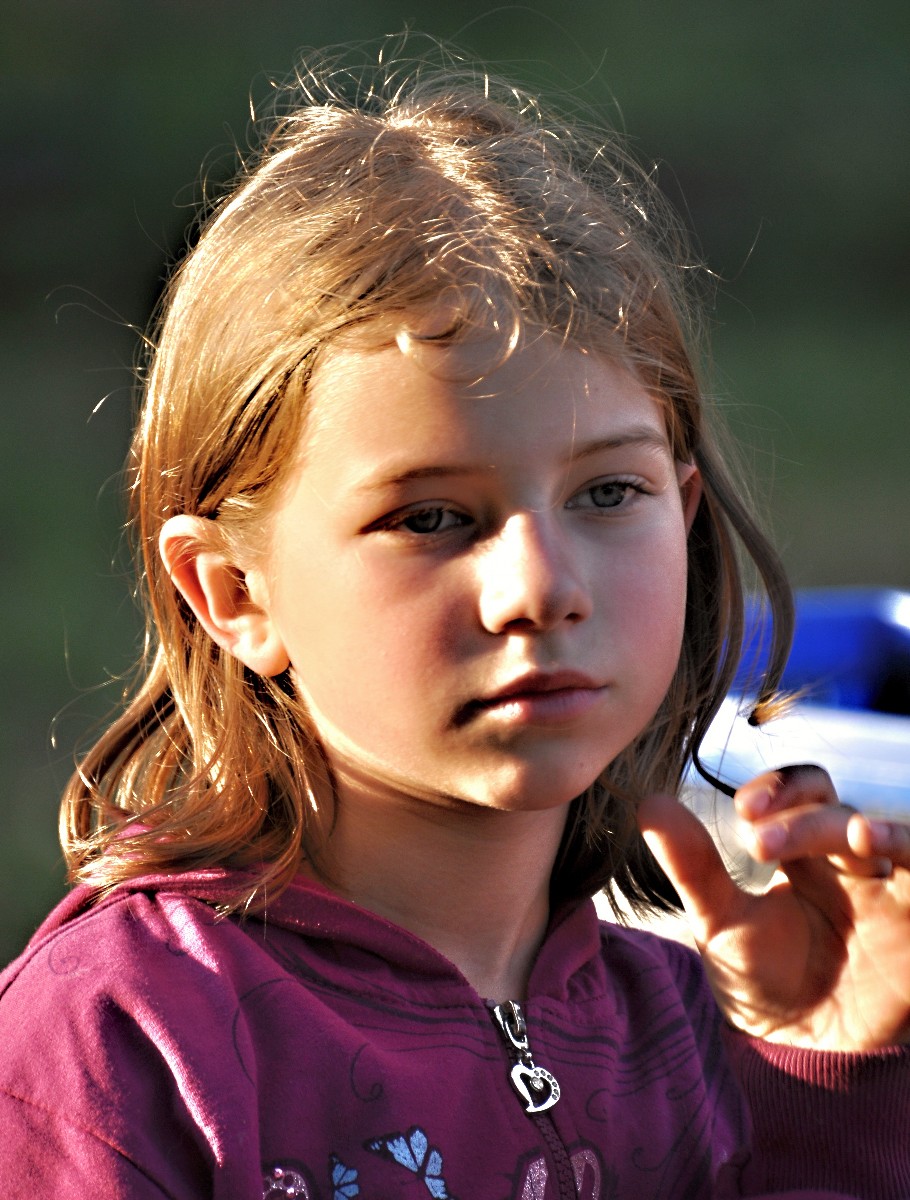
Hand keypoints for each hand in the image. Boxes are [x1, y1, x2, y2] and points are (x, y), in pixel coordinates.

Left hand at [638, 767, 909, 1050]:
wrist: (800, 1059)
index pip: (803, 794)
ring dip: (856, 827)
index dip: (779, 788)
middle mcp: (850, 866)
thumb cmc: (763, 984)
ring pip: (884, 835)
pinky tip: (874, 840)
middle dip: (801, 816)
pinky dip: (906, 844)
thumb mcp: (720, 922)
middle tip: (758, 844)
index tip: (745, 809)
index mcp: (804, 855)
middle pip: (835, 812)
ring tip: (842, 831)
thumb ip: (691, 865)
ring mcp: (888, 894)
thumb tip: (649, 802)